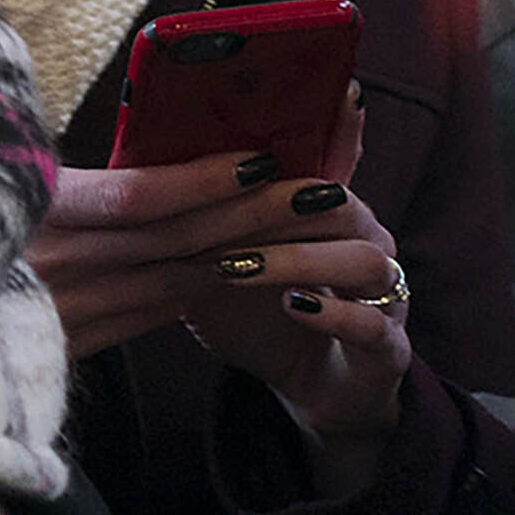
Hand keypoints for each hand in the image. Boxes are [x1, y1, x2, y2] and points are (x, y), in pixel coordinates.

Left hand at [27, 156, 407, 454]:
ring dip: (295, 259)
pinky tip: (291, 306)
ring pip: (364, 259)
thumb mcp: (219, 261)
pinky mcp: (389, 349)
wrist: (310, 388)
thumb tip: (125, 175)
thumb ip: (196, 222)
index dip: (314, 135)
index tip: (266, 125)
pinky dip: (330, 313)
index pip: (329, 158)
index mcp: (330, 213)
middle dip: (275, 208)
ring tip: (235, 266)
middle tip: (210, 219)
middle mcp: (370, 242)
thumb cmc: (261, 314)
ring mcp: (388, 295)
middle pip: (341, 204)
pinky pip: (373, 324)